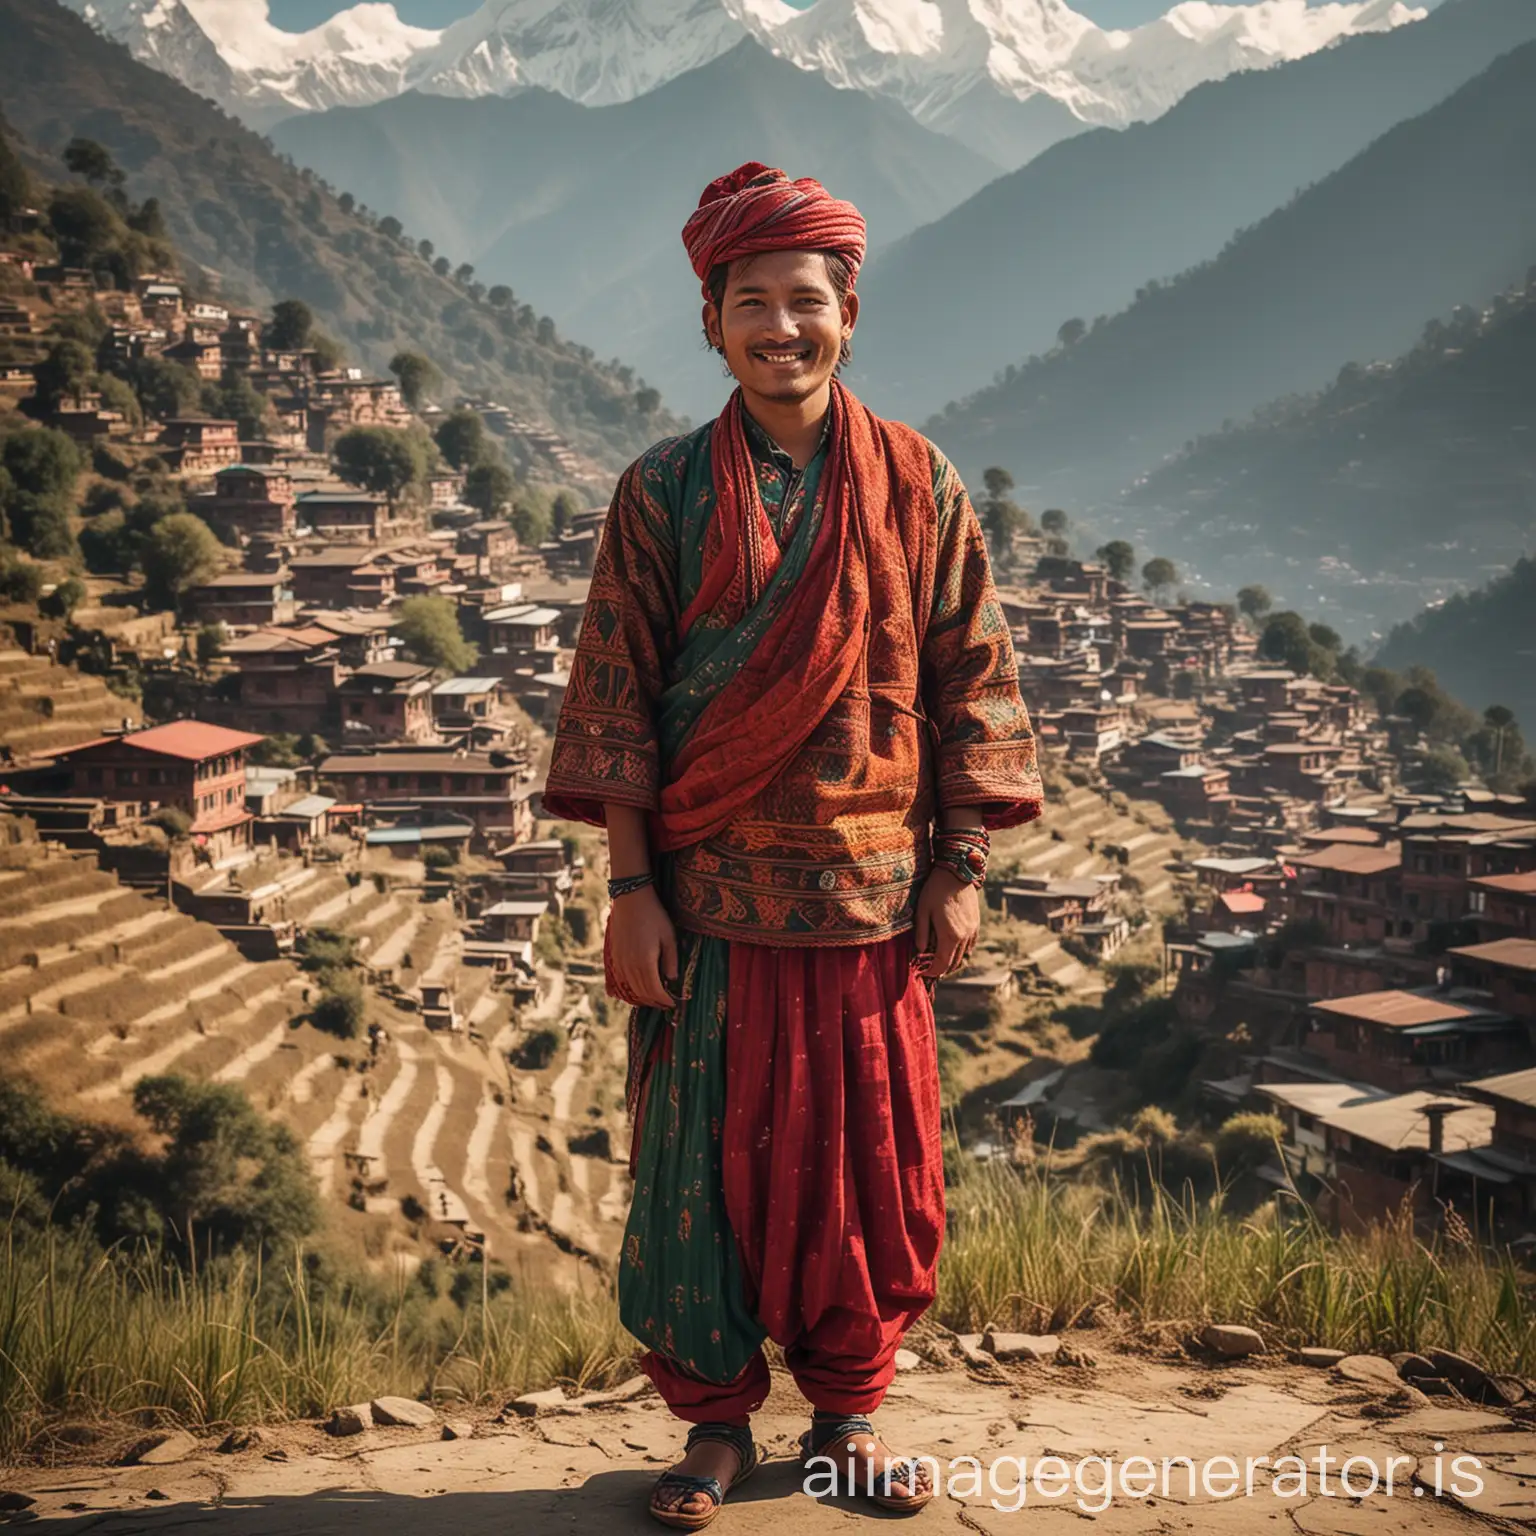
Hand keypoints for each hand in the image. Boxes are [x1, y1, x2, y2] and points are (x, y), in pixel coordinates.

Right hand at [604, 884, 678, 1008]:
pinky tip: (636, 990)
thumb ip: (670, 960)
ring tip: (653, 998)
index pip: (655, 990)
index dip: (664, 1000)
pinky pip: (619, 980)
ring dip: (642, 997)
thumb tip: (671, 979)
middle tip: (665, 1004)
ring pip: (630, 989)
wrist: (630, 900)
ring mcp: (619, 962)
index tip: (673, 1004)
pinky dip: (628, 989)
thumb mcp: (669, 937)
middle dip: (655, 1001)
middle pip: (642, 993)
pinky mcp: (614, 956)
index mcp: (645, 962)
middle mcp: (629, 966)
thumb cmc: (654, 916)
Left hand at [914, 867, 978, 978]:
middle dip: (940, 969)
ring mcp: (972, 931)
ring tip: (937, 960)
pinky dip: (960, 952)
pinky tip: (950, 948)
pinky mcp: (976, 925)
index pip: (941, 964)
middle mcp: (964, 937)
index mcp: (950, 936)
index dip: (931, 972)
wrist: (957, 873)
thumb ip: (921, 933)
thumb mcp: (922, 911)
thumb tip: (920, 951)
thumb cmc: (936, 890)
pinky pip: (970, 946)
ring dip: (950, 961)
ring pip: (963, 956)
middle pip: (953, 963)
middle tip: (927, 968)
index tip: (921, 972)